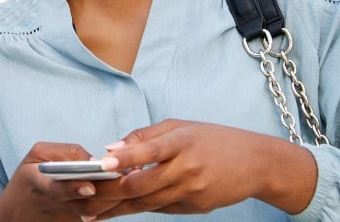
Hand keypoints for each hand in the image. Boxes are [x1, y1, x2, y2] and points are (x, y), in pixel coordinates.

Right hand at [0, 142, 122, 220]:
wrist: (18, 215)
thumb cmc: (29, 178)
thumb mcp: (36, 156)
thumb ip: (64, 152)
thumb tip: (93, 158)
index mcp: (39, 183)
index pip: (56, 189)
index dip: (73, 188)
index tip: (90, 186)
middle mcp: (55, 204)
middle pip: (83, 203)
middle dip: (105, 192)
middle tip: (124, 179)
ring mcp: (67, 217)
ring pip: (94, 212)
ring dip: (114, 200)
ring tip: (131, 182)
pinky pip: (98, 215)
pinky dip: (113, 205)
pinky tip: (127, 192)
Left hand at [89, 119, 316, 218]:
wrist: (256, 162)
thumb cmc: (213, 139)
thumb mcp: (181, 126)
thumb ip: (145, 136)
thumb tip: (112, 148)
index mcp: (182, 141)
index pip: (150, 149)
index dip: (126, 157)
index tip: (102, 163)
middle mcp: (187, 167)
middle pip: (142, 184)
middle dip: (110, 192)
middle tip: (82, 197)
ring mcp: (192, 190)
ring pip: (147, 202)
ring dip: (117, 209)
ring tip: (90, 213)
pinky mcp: (196, 207)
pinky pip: (161, 208)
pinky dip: (139, 208)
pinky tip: (117, 211)